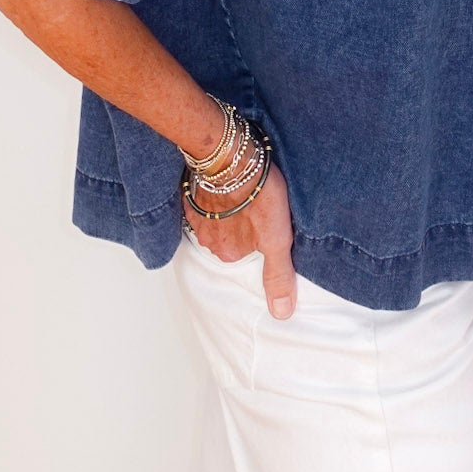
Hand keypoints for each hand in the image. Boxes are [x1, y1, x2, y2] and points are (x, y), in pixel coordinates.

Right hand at [183, 157, 298, 319]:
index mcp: (229, 253)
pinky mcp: (191, 194)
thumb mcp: (277, 239)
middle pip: (227, 238)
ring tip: (241, 193)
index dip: (257, 236)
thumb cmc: (259, 194)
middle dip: (239, 225)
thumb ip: (278, 275)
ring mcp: (198, 216)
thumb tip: (281, 313)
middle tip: (254, 205)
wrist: (233, 158)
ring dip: (225, 210)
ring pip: (214, 220)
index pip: (245, 251)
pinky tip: (224, 184)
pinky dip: (211, 196)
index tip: (264, 220)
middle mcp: (209, 240)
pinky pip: (201, 202)